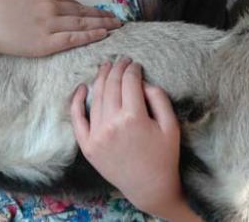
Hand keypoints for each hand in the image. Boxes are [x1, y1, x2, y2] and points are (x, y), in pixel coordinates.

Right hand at [0, 0, 121, 58]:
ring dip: (102, 24)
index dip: (86, 7)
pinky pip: (74, 38)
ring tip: (117, 26)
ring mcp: (49, 24)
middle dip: (101, 15)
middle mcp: (50, 6)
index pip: (70, 1)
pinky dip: (91, 35)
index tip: (98, 10)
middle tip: (118, 18)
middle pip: (81, 11)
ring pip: (82, 23)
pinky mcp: (45, 42)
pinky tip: (104, 34)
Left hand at [70, 60, 198, 220]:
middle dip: (117, 68)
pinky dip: (77, 101)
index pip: (130, 82)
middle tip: (121, 60)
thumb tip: (142, 82)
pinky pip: (77, 119)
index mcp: (134, 117)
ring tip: (106, 67)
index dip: (133, 69)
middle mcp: (112, 123)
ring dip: (101, 78)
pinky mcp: (87, 145)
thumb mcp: (171, 125)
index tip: (135, 64)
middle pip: (111, 85)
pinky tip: (82, 88)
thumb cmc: (163, 156)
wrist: (149, 187)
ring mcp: (96, 134)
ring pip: (96, 97)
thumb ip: (159, 98)